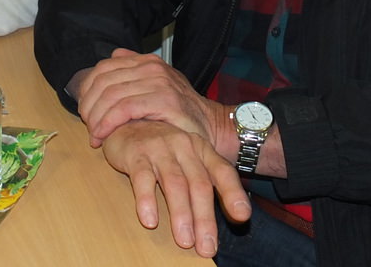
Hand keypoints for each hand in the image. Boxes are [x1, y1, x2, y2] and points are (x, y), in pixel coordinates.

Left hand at [77, 48, 230, 152]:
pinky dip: (108, 122)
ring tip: (95, 135)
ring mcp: (159, 81)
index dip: (87, 91)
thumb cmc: (181, 111)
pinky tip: (102, 135)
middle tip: (88, 127)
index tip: (85, 112)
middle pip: (103, 81)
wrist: (213, 126)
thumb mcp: (159, 84)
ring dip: (96, 118)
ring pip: (110, 95)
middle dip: (89, 106)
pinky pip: (124, 108)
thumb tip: (115, 54)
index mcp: (146, 61)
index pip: (103, 69)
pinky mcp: (164, 100)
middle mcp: (151, 66)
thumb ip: (136, 69)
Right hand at [102, 119, 249, 257]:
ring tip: (184, 240)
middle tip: (206, 246)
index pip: (222, 171)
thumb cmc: (164, 149)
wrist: (129, 124)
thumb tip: (233, 216)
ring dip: (180, 214)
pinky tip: (150, 221)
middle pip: (199, 184)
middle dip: (204, 218)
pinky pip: (142, 179)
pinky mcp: (136, 154)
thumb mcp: (190, 159)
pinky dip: (146, 201)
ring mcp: (160, 148)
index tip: (242, 216)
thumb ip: (207, 182)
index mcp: (201, 149)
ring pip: (174, 183)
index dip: (233, 193)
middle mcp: (184, 146)